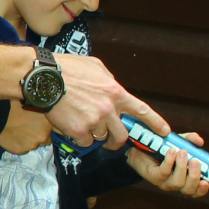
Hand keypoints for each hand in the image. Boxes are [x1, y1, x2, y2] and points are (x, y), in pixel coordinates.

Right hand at [0, 104, 53, 154]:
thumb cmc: (14, 105)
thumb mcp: (32, 103)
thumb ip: (41, 109)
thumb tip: (43, 108)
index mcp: (48, 123)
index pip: (54, 129)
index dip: (46, 126)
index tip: (40, 124)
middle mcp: (44, 136)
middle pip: (45, 139)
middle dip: (39, 134)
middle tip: (28, 127)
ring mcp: (32, 145)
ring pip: (34, 144)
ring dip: (29, 140)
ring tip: (19, 131)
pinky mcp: (22, 151)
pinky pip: (23, 149)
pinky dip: (20, 144)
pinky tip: (13, 136)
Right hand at [46, 53, 166, 147]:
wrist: (45, 77)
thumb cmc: (68, 68)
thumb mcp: (95, 66)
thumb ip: (109, 80)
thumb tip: (113, 87)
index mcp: (115, 92)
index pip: (141, 110)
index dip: (155, 123)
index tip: (164, 131)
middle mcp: (109, 109)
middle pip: (122, 134)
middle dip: (117, 140)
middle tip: (110, 140)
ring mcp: (95, 121)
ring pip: (101, 138)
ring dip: (94, 134)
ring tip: (81, 122)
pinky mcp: (79, 131)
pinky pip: (85, 142)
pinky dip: (79, 138)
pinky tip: (71, 125)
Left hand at [127, 130, 208, 197]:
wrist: (141, 147)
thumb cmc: (163, 148)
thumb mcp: (179, 143)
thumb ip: (190, 140)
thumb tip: (200, 142)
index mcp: (184, 179)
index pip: (196, 191)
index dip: (202, 190)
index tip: (206, 181)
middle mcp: (175, 184)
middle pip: (188, 190)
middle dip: (194, 176)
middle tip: (195, 161)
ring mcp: (164, 182)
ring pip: (177, 183)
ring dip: (182, 167)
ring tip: (182, 152)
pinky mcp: (153, 177)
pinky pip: (164, 173)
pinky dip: (169, 162)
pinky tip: (171, 152)